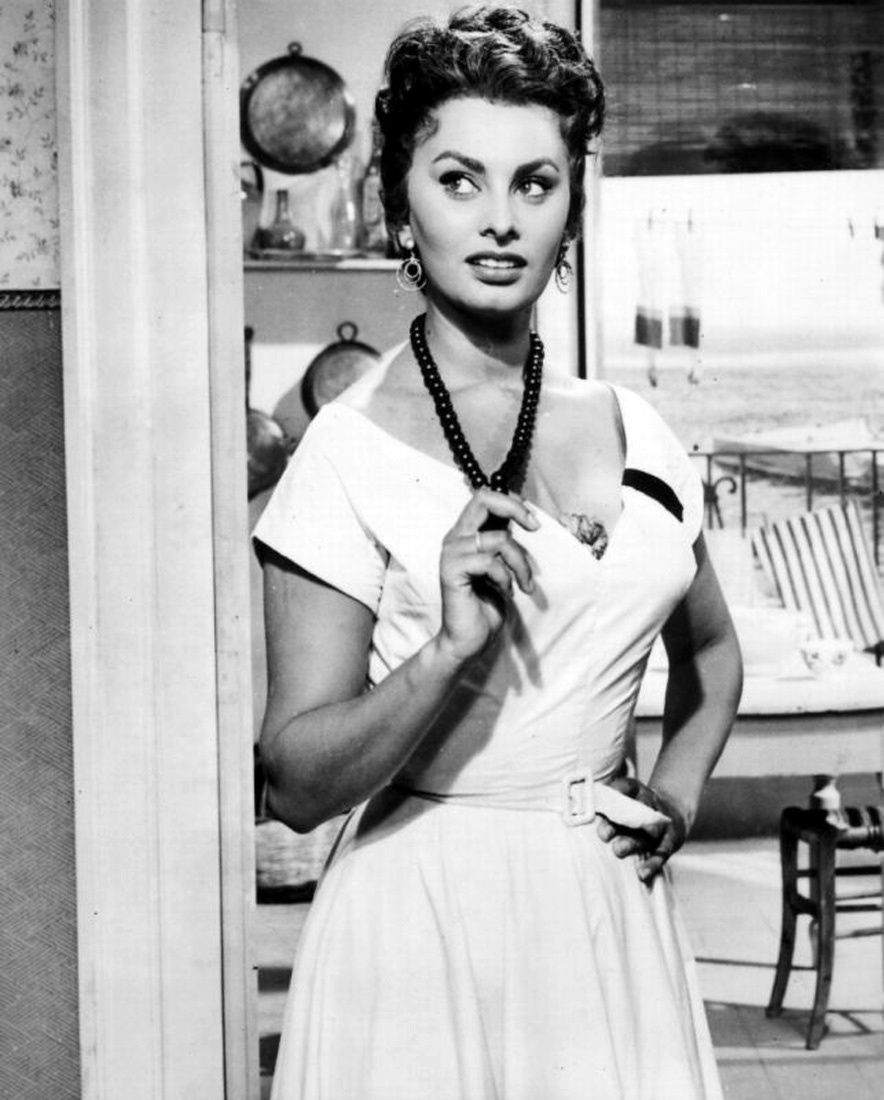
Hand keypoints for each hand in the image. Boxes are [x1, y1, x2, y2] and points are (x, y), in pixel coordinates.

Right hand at [436, 488, 538, 663]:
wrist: (468, 639)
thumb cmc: (486, 605)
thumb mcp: (501, 566)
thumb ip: (503, 542)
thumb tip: (524, 518)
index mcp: (464, 534)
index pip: (484, 498)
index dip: (512, 503)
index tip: (533, 523)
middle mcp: (455, 538)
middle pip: (482, 500)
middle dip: (515, 510)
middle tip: (535, 528)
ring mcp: (451, 553)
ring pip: (499, 540)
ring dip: (520, 564)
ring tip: (523, 584)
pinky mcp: (451, 571)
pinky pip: (490, 563)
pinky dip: (506, 579)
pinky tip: (506, 593)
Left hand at [596, 776, 688, 883]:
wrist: (671, 814)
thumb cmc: (634, 808)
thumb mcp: (623, 799)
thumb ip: (603, 804)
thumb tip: (573, 811)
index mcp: (635, 790)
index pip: (625, 786)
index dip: (614, 792)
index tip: (598, 799)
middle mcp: (650, 803)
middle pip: (635, 811)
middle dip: (617, 823)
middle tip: (602, 834)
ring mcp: (661, 821)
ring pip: (648, 833)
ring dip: (633, 843)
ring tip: (618, 850)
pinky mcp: (671, 839)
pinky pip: (662, 852)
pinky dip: (652, 863)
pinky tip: (642, 873)